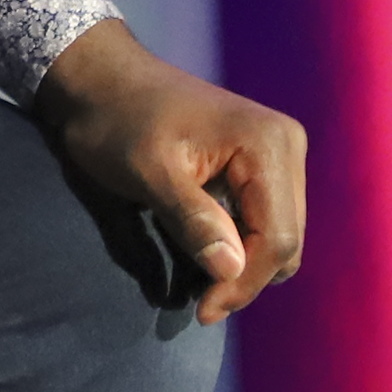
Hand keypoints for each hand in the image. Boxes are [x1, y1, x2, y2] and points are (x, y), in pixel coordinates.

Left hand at [35, 20, 307, 323]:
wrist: (104, 79)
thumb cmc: (119, 121)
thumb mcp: (149, 173)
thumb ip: (192, 221)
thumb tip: (230, 271)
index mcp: (268, 144)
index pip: (278, 237)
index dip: (244, 283)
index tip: (203, 312)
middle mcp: (287, 145)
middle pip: (287, 241)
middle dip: (246, 277)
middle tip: (200, 302)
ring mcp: (279, 153)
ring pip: (280, 235)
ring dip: (244, 264)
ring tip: (200, 281)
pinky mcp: (264, 162)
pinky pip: (266, 219)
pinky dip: (241, 244)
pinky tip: (207, 252)